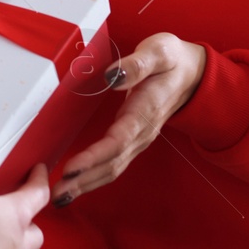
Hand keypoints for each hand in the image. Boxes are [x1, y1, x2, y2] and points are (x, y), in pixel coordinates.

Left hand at [51, 32, 206, 205]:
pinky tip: (76, 184)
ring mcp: (139, 139)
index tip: (71, 168)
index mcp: (145, 111)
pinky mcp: (133, 141)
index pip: (117, 141)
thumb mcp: (158, 51)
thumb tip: (112, 76)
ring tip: (60, 196)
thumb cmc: (172, 60)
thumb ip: (137, 64)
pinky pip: (113, 164)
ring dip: (86, 184)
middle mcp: (142, 132)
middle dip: (84, 180)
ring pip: (112, 168)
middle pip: (112, 163)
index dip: (94, 157)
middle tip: (56, 193)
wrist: (192, 73)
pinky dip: (93, 178)